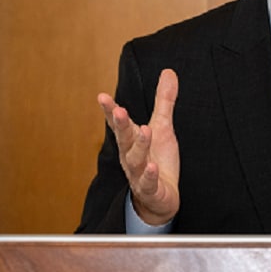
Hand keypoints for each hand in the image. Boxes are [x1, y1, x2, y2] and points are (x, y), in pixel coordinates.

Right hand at [99, 69, 180, 225]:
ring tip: (144, 130)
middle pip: (124, 139)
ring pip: (135, 160)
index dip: (110, 110)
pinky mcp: (151, 190)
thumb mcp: (163, 127)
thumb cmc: (158, 161)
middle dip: (120, 125)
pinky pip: (148, 183)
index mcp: (130, 141)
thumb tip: (168, 72)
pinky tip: (153, 167)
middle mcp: (130, 156)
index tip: (102, 96)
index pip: (119, 123)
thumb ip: (164, 101)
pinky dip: (149, 175)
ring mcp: (139, 174)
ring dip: (139, 145)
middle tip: (119, 109)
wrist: (160, 199)